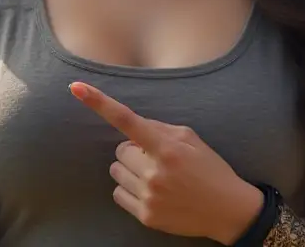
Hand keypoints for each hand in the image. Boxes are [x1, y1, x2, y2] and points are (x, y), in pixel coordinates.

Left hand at [70, 82, 264, 243]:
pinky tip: (152, 192)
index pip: (126, 119)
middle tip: (157, 159)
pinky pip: (118, 193)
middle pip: (119, 150)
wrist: (228, 210)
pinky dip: (129, 190)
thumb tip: (130, 126)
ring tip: (156, 176)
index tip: (76, 87)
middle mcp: (155, 172)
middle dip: (133, 151)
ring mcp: (149, 196)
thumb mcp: (190, 138)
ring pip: (116, 172)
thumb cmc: (209, 168)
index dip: (99, 102)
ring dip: (130, 170)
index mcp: (167, 147)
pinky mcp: (146, 216)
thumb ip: (158, 129)